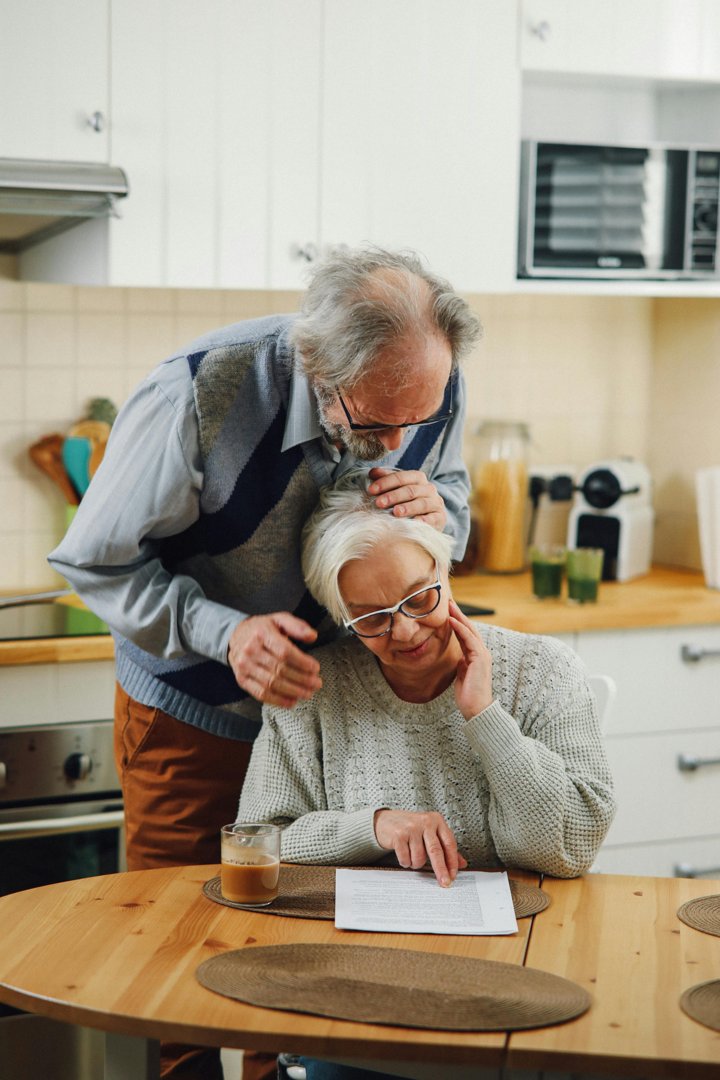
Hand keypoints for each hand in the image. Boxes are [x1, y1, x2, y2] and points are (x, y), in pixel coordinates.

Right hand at [227, 612, 321, 708]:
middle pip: (280, 670)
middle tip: (316, 683)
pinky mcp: (242, 679)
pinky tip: (291, 701)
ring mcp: (244, 666)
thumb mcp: (279, 619)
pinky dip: (278, 700)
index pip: (284, 652)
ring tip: (307, 693)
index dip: (302, 662)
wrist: (236, 635)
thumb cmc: (261, 629)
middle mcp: (250, 650)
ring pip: (271, 684)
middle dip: (302, 679)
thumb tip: (312, 636)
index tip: (315, 668)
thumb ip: (297, 626)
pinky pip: (260, 694)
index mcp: (262, 634)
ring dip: (293, 691)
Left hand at [367, 467, 446, 530]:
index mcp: (418, 478)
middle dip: (393, 496)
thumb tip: (372, 472)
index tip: (371, 490)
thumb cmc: (408, 502)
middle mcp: (429, 488)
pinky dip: (424, 521)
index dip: (385, 482)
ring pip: (421, 503)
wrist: (429, 519)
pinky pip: (432, 519)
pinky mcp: (440, 518)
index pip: (401, 477)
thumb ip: (386, 479)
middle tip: (378, 503)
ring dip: (408, 507)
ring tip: (395, 512)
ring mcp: (436, 503)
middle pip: (410, 490)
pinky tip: (414, 523)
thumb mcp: (398, 488)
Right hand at [373, 808, 467, 886]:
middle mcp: (425, 822)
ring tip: (412, 855)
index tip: (453, 874)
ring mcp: (411, 828)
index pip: (449, 843)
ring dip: (417, 864)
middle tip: (445, 882)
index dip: (452, 861)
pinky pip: (406, 858)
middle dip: (441, 870)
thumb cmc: (411, 828)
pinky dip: (406, 862)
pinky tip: (404, 854)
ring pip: (420, 858)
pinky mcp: (398, 835)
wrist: (385, 821)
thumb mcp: (431, 833)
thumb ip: (446, 847)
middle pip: (436, 851)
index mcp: (437, 820)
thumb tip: (461, 863)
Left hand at [448, 599, 493, 719]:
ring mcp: (482, 655)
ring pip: (470, 630)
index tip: (448, 612)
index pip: (467, 635)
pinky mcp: (480, 659)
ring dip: (459, 617)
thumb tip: (458, 658)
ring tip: (449, 606)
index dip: (458, 622)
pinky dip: (460, 629)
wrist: (476, 709)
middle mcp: (481, 653)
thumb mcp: (462, 675)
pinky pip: (469, 639)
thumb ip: (462, 664)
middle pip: (470, 628)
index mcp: (476, 656)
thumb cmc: (468, 695)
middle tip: (449, 602)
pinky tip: (452, 620)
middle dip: (459, 614)